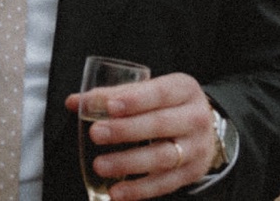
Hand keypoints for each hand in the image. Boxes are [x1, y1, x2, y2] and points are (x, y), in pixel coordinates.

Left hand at [66, 73, 217, 199]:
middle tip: (96, 134)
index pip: (159, 93)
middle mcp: (195, 118)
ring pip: (162, 158)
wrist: (206, 127)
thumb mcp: (149, 90)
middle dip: (125, 130)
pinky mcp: (193, 173)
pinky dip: (139, 190)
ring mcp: (197, 148)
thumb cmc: (167, 104)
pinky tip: (117, 192)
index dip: (135, 100)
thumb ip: (112, 95)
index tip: (110, 106)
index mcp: (183, 89)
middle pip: (160, 125)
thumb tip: (74, 102)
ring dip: (128, 163)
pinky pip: (165, 184)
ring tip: (100, 165)